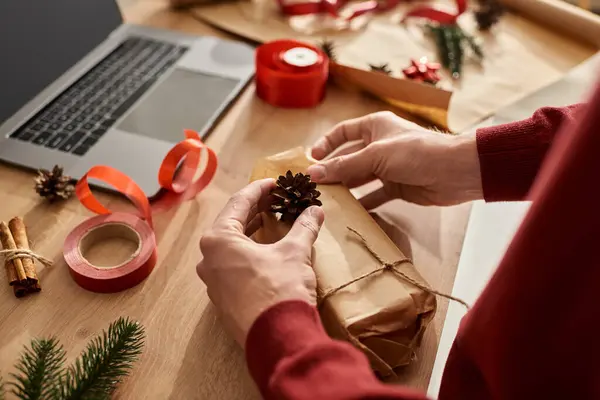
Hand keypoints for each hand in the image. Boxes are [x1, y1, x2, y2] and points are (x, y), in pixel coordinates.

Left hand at [197, 179, 324, 345]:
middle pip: (232, 224)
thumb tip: (316, 211)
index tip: (274, 182)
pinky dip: (249, 254)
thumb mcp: (295, 252)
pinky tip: (266, 253)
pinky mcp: (223, 300)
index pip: (239, 203)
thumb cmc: (280, 289)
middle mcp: (208, 259)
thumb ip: (304, 227)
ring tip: (272, 222)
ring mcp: (213, 282)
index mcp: (219, 240)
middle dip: (256, 210)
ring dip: (252, 232)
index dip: (259, 189)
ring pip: (231, 247)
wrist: (278, 339)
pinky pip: (233, 267)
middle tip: (276, 200)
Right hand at [307, 111, 482, 206]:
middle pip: (348, 158)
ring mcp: (388, 167)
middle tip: (313, 187)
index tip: (311, 160)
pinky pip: (374, 196)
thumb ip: (345, 165)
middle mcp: (379, 145)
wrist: (456, 172)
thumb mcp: (376, 156)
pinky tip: (349, 213)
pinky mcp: (397, 187)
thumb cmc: (417, 153)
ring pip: (359, 178)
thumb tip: (313, 173)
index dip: (326, 144)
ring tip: (326, 201)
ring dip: (345, 188)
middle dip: (332, 171)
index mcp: (375, 127)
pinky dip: (363, 204)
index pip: (343, 132)